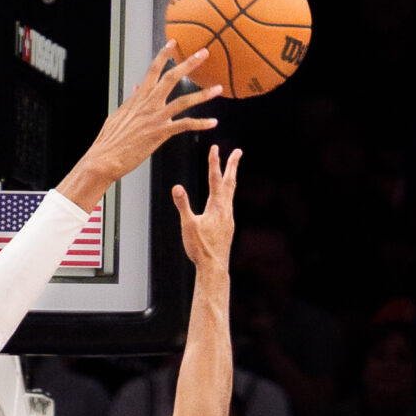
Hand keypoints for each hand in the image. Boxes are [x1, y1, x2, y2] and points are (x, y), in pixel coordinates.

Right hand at [59, 42, 220, 209]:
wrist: (105, 157)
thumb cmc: (110, 139)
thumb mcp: (119, 114)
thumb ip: (131, 100)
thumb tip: (136, 87)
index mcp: (138, 98)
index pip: (153, 70)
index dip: (163, 55)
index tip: (173, 43)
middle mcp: (148, 104)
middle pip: (171, 77)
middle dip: (189, 64)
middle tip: (204, 53)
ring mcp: (155, 118)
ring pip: (184, 101)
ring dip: (203, 94)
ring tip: (219, 88)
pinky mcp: (161, 133)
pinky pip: (185, 125)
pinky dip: (201, 123)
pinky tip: (213, 123)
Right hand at [171, 144, 240, 267]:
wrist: (214, 267)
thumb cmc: (200, 248)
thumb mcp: (188, 226)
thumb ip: (183, 205)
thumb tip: (177, 187)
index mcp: (217, 207)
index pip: (215, 179)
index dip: (214, 162)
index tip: (214, 147)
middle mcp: (226, 210)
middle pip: (230, 182)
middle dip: (232, 165)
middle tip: (238, 151)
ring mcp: (229, 218)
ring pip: (231, 193)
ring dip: (230, 178)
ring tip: (231, 171)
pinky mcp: (228, 226)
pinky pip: (229, 203)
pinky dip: (227, 193)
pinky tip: (224, 200)